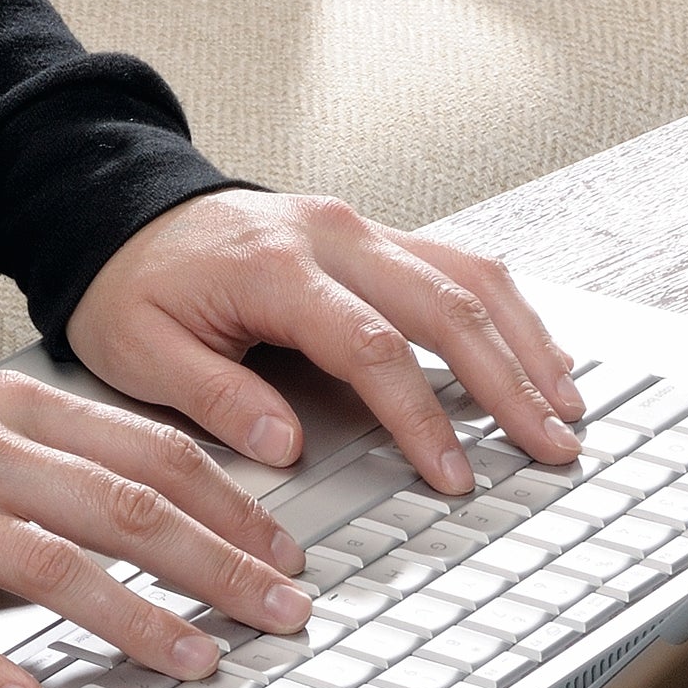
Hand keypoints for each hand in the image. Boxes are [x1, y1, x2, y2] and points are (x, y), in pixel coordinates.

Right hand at [0, 370, 313, 687]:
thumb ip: (69, 447)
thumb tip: (179, 498)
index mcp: (15, 408)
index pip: (148, 452)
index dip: (229, 506)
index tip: (283, 552)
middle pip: (121, 509)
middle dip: (216, 565)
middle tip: (278, 611)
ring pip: (48, 568)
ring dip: (135, 620)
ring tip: (198, 660)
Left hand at [67, 189, 584, 495]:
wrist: (121, 215)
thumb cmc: (131, 286)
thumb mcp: (140, 352)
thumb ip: (213, 398)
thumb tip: (282, 445)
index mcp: (276, 268)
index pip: (370, 347)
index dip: (419, 416)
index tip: (451, 472)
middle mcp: (331, 236)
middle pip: (446, 307)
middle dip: (509, 383)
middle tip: (551, 444)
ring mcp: (359, 229)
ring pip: (467, 278)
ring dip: (526, 343)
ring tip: (566, 407)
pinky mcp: (371, 236)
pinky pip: (456, 265)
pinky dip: (506, 312)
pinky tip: (536, 354)